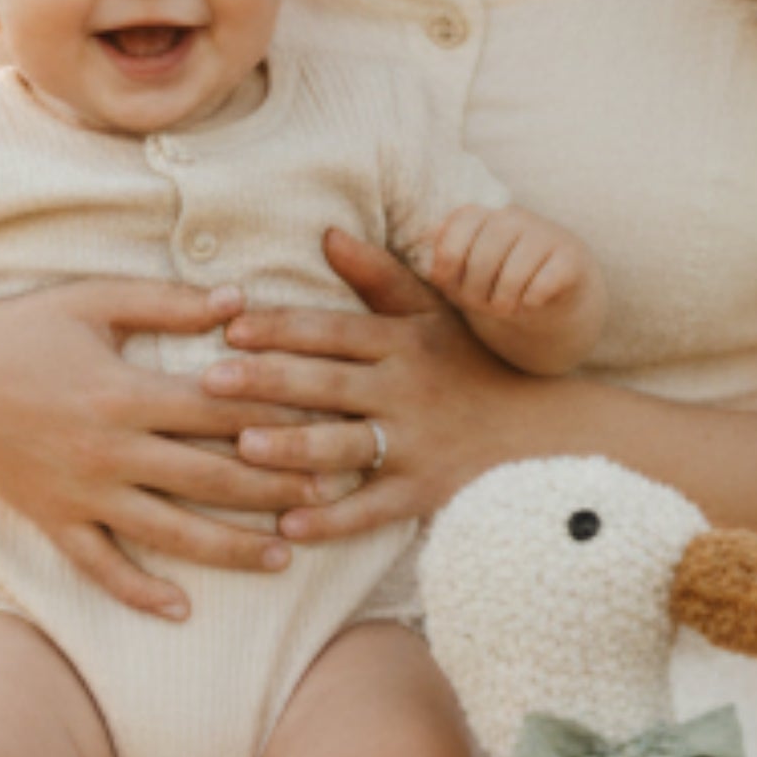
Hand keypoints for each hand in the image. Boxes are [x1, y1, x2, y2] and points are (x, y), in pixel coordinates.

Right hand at [0, 279, 324, 618]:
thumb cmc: (22, 326)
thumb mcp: (94, 299)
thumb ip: (169, 302)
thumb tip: (241, 300)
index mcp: (124, 391)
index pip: (220, 411)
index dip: (279, 417)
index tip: (328, 424)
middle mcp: (107, 450)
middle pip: (208, 477)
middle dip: (274, 489)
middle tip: (331, 498)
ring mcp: (80, 492)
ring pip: (168, 532)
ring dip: (229, 548)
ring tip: (283, 558)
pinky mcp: (52, 519)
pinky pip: (100, 566)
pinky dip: (139, 591)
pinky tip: (182, 609)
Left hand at [208, 228, 552, 544]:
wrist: (546, 431)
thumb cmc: (477, 366)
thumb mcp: (436, 314)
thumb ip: (379, 277)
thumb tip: (327, 232)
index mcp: (402, 343)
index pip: (332, 331)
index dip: (281, 327)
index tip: (229, 326)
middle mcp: (406, 390)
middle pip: (328, 384)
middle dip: (268, 381)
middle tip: (209, 382)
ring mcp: (415, 443)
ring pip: (346, 445)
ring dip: (294, 447)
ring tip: (243, 446)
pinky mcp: (423, 492)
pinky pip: (372, 509)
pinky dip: (332, 519)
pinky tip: (289, 524)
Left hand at [426, 204, 593, 325]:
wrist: (553, 291)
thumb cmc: (499, 280)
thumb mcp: (464, 270)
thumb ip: (443, 260)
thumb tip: (427, 254)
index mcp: (482, 215)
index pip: (456, 231)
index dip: (448, 266)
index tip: (451, 284)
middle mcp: (513, 217)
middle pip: (482, 259)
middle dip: (476, 293)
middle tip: (483, 306)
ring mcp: (545, 234)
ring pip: (512, 276)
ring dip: (504, 302)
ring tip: (506, 306)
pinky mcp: (571, 257)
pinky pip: (540, 286)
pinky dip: (531, 302)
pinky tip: (532, 301)